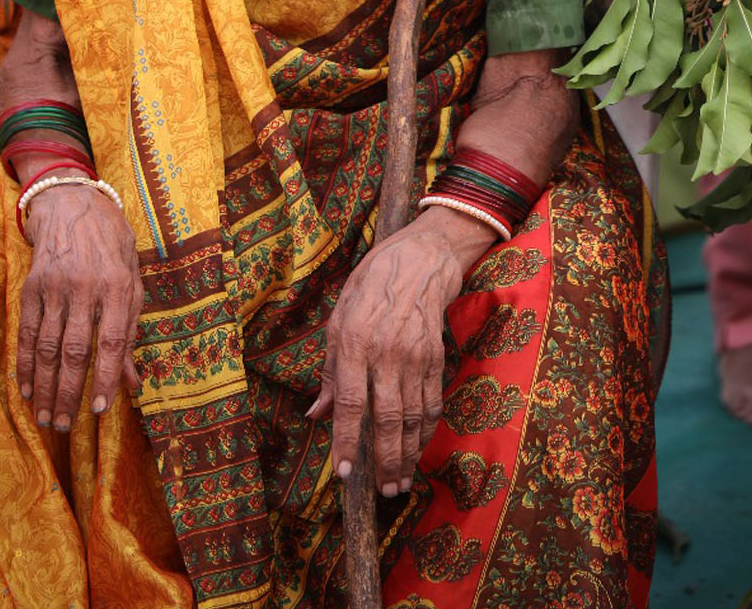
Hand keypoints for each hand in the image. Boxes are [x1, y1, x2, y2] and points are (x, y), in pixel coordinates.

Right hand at [17, 185, 142, 430]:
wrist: (74, 203)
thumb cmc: (112, 245)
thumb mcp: (132, 279)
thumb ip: (131, 329)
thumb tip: (133, 381)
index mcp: (118, 285)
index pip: (112, 342)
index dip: (106, 379)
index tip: (101, 411)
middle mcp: (86, 287)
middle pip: (75, 351)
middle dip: (70, 393)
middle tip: (65, 426)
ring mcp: (56, 286)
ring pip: (48, 347)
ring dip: (45, 387)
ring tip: (46, 417)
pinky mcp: (32, 286)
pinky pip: (27, 332)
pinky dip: (26, 364)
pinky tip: (26, 388)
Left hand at [309, 214, 489, 495]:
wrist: (420, 258)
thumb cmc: (369, 285)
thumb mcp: (338, 318)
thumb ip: (329, 370)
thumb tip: (315, 414)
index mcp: (354, 341)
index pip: (348, 402)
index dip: (345, 440)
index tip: (344, 473)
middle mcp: (386, 352)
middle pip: (386, 418)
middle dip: (384, 461)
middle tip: (382, 492)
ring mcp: (415, 355)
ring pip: (412, 416)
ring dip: (407, 454)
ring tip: (400, 482)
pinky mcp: (435, 357)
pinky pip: (431, 402)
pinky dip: (425, 430)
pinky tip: (418, 448)